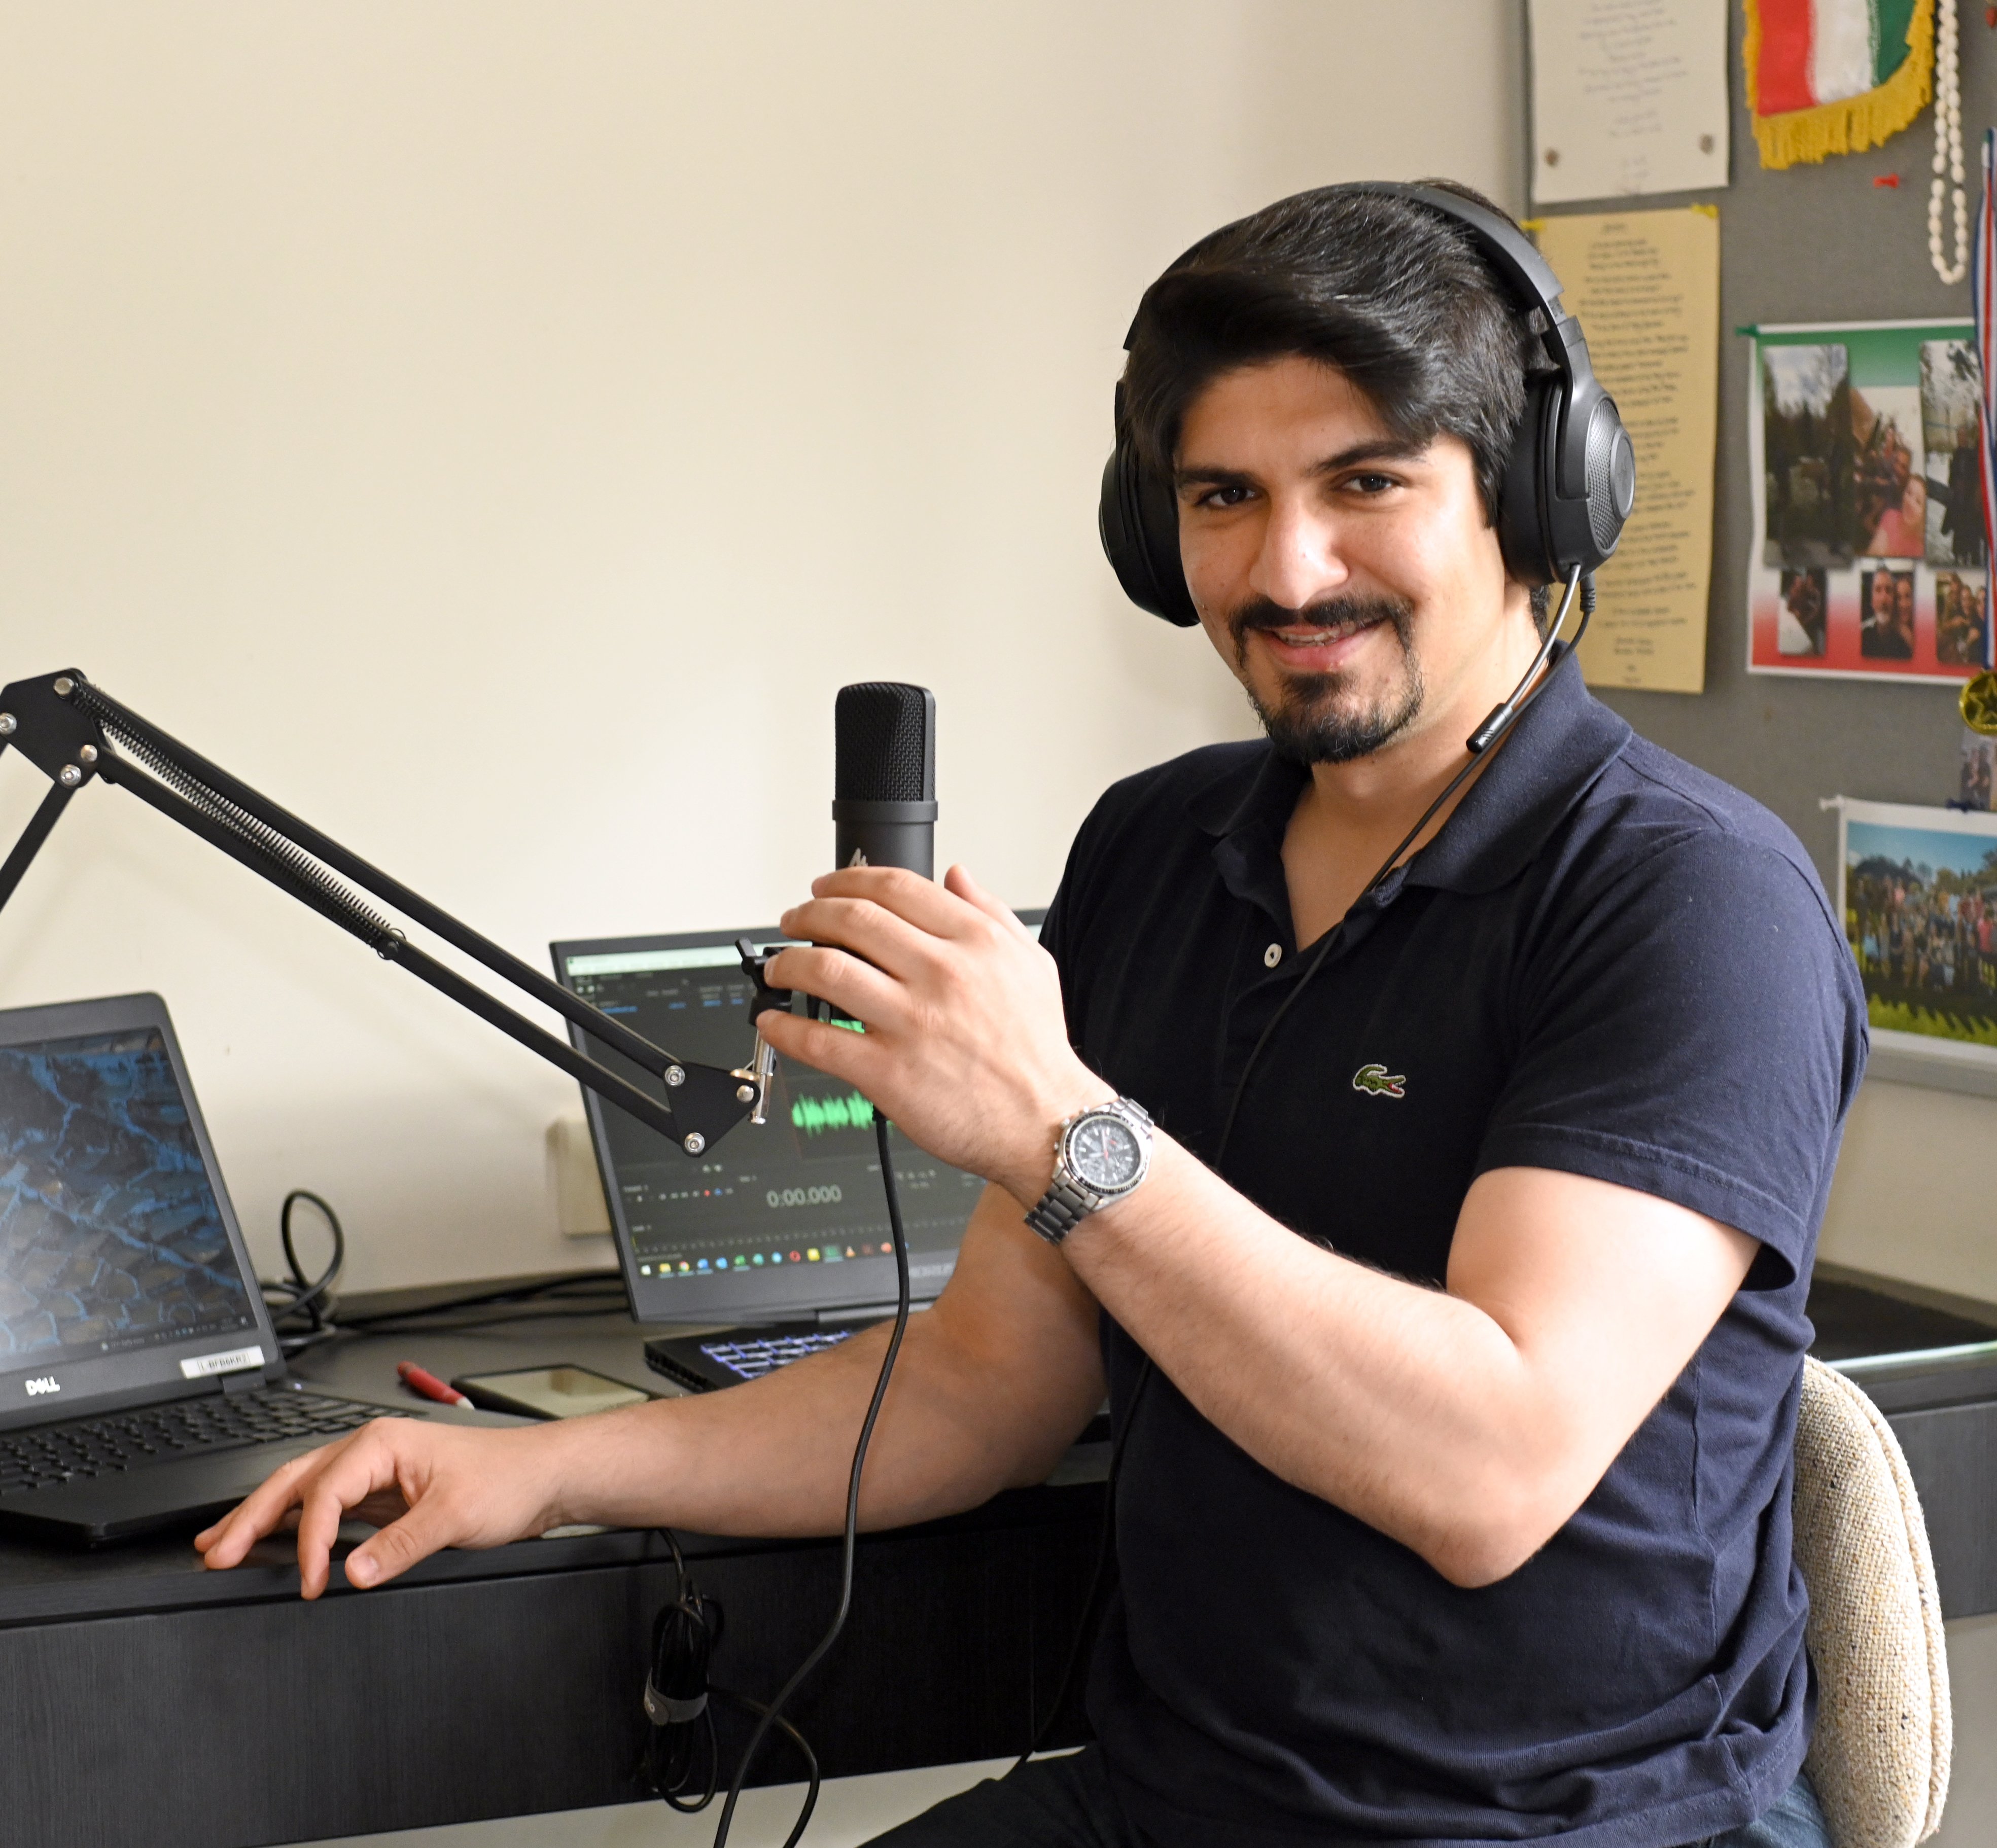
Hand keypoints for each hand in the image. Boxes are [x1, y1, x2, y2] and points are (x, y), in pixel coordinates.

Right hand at [195, 1417, 571, 1597]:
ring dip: (261, 1517)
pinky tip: (273, 1540)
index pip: (323, 1494)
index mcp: (382, 1444)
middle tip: (214, 1554)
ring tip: (219, 1544)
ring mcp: (376, 1473)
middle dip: (249, 1517)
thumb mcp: (457, 1515)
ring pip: (304, 1493)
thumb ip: (402, 1545)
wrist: (543, 1477)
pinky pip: (327, 1509)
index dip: (307, 1542)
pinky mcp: (384, 1496)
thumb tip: (353, 1573)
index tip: (307, 1584)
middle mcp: (373, 1452)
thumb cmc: (509, 1479)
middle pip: (295, 1483)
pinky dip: (294, 1525)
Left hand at [758, 864, 1109, 1200]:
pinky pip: (820, 1042)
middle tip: (794, 922)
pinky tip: (773, 1023)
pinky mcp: (889, 1073)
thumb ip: (992, 913)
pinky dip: (784, 1030)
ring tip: (777, 968)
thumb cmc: (1038, 1052)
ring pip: (825, 970)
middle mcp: (941, 974)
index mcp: (974, 942)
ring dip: (787, 963)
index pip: (895, 888)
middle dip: (808, 914)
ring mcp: (912, 1023)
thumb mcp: (1032, 964)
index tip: (825, 889)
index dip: (846, 880)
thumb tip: (958, 875)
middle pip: (851, 920)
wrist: (1047, 1124)